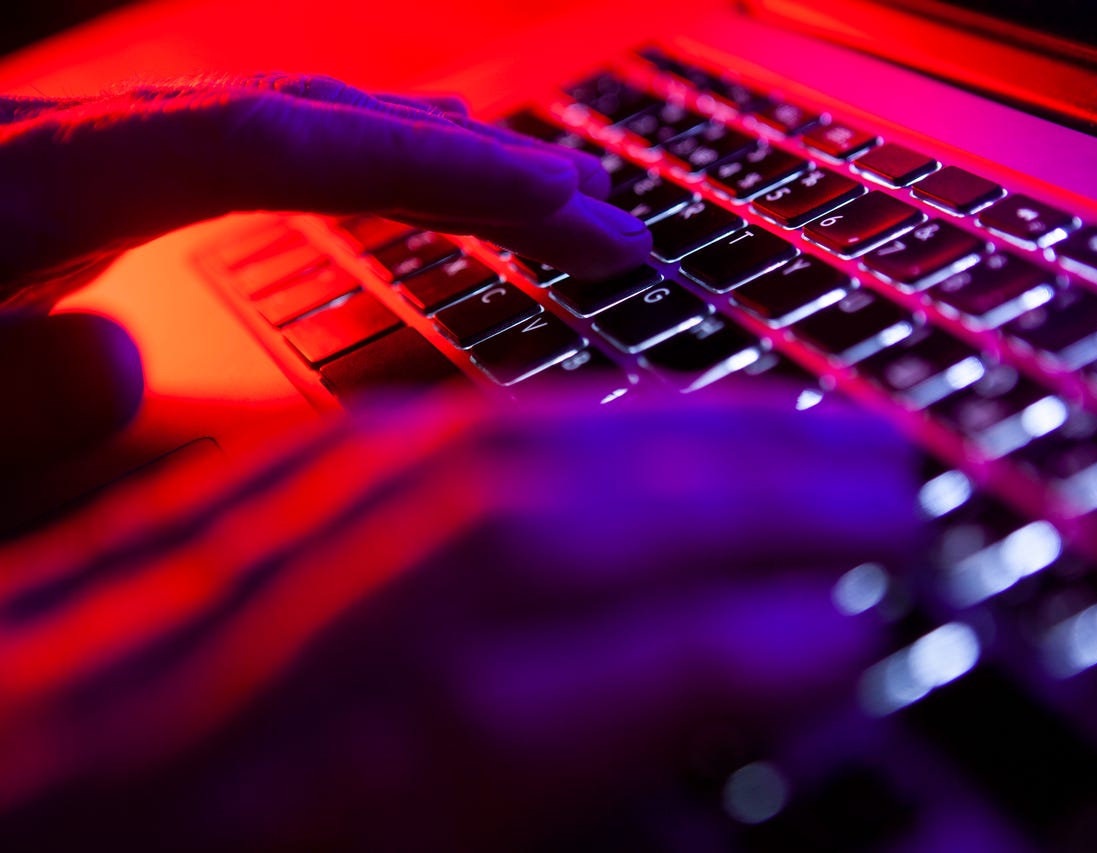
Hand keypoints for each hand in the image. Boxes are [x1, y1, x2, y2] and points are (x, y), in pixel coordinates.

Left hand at [0, 73, 651, 472]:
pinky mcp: (91, 202)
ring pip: (293, 134)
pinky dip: (352, 184)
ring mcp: (88, 169)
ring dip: (425, 163)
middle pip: (310, 116)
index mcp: (29, 184)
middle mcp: (71, 153)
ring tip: (541, 208)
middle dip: (470, 158)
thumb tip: (108, 347)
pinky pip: (252, 174)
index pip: (273, 145)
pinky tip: (402, 213)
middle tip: (604, 220)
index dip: (432, 168)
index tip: (567, 214)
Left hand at [0, 386, 919, 850]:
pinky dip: (512, 417)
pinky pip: (349, 443)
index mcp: (229, 827)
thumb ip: (475, 841)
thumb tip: (646, 757)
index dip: (686, 670)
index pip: (491, 722)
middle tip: (881, 482)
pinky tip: (608, 414)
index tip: (845, 636)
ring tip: (791, 433)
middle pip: (487, 550)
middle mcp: (193, 689)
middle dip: (713, 506)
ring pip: (433, 469)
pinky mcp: (159, 539)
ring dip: (637, 436)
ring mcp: (169, 593)